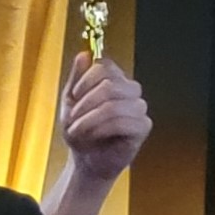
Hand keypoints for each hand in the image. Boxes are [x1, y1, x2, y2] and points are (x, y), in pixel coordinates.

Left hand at [57, 56, 151, 185]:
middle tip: (72, 118)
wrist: (86, 160)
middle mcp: (131, 90)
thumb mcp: (71, 102)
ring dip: (89, 119)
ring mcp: (139, 108)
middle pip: (110, 84)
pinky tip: (92, 136)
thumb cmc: (81, 131)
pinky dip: (100, 129)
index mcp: (115, 80)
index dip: (85, 80)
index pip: (104, 66)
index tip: (74, 96)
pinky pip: (122, 122)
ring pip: (113, 104)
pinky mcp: (143, 127)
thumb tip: (84, 54)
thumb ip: (77, 78)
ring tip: (78, 130)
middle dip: (85, 103)